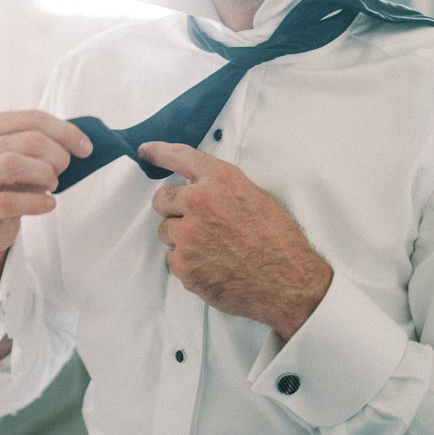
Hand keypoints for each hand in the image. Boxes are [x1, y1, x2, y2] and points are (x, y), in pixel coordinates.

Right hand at [0, 110, 90, 286]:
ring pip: (13, 164)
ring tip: (52, 185)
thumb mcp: (20, 156)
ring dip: (44, 174)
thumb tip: (80, 142)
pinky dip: (36, 202)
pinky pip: (9, 201)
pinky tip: (49, 204)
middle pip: (28, 140)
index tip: (86, 148)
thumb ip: (41, 142)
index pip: (32, 118)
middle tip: (63, 169)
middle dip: (57, 154)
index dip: (65, 132)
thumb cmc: (7, 184)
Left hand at [138, 142, 331, 339]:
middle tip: (197, 223)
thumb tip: (198, 187)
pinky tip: (212, 267)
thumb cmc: (278, 241)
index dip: (158, 152)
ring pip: (165, 232)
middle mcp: (199, 203)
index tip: (145, 151)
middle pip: (162, 199)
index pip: (179, 156)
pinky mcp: (183, 264)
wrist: (288, 283)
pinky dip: (187, 264)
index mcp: (220, 181)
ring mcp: (188, 235)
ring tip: (212, 249)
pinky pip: (172, 260)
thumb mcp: (255, 197)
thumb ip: (221, 188)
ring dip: (181, 239)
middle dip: (174, 209)